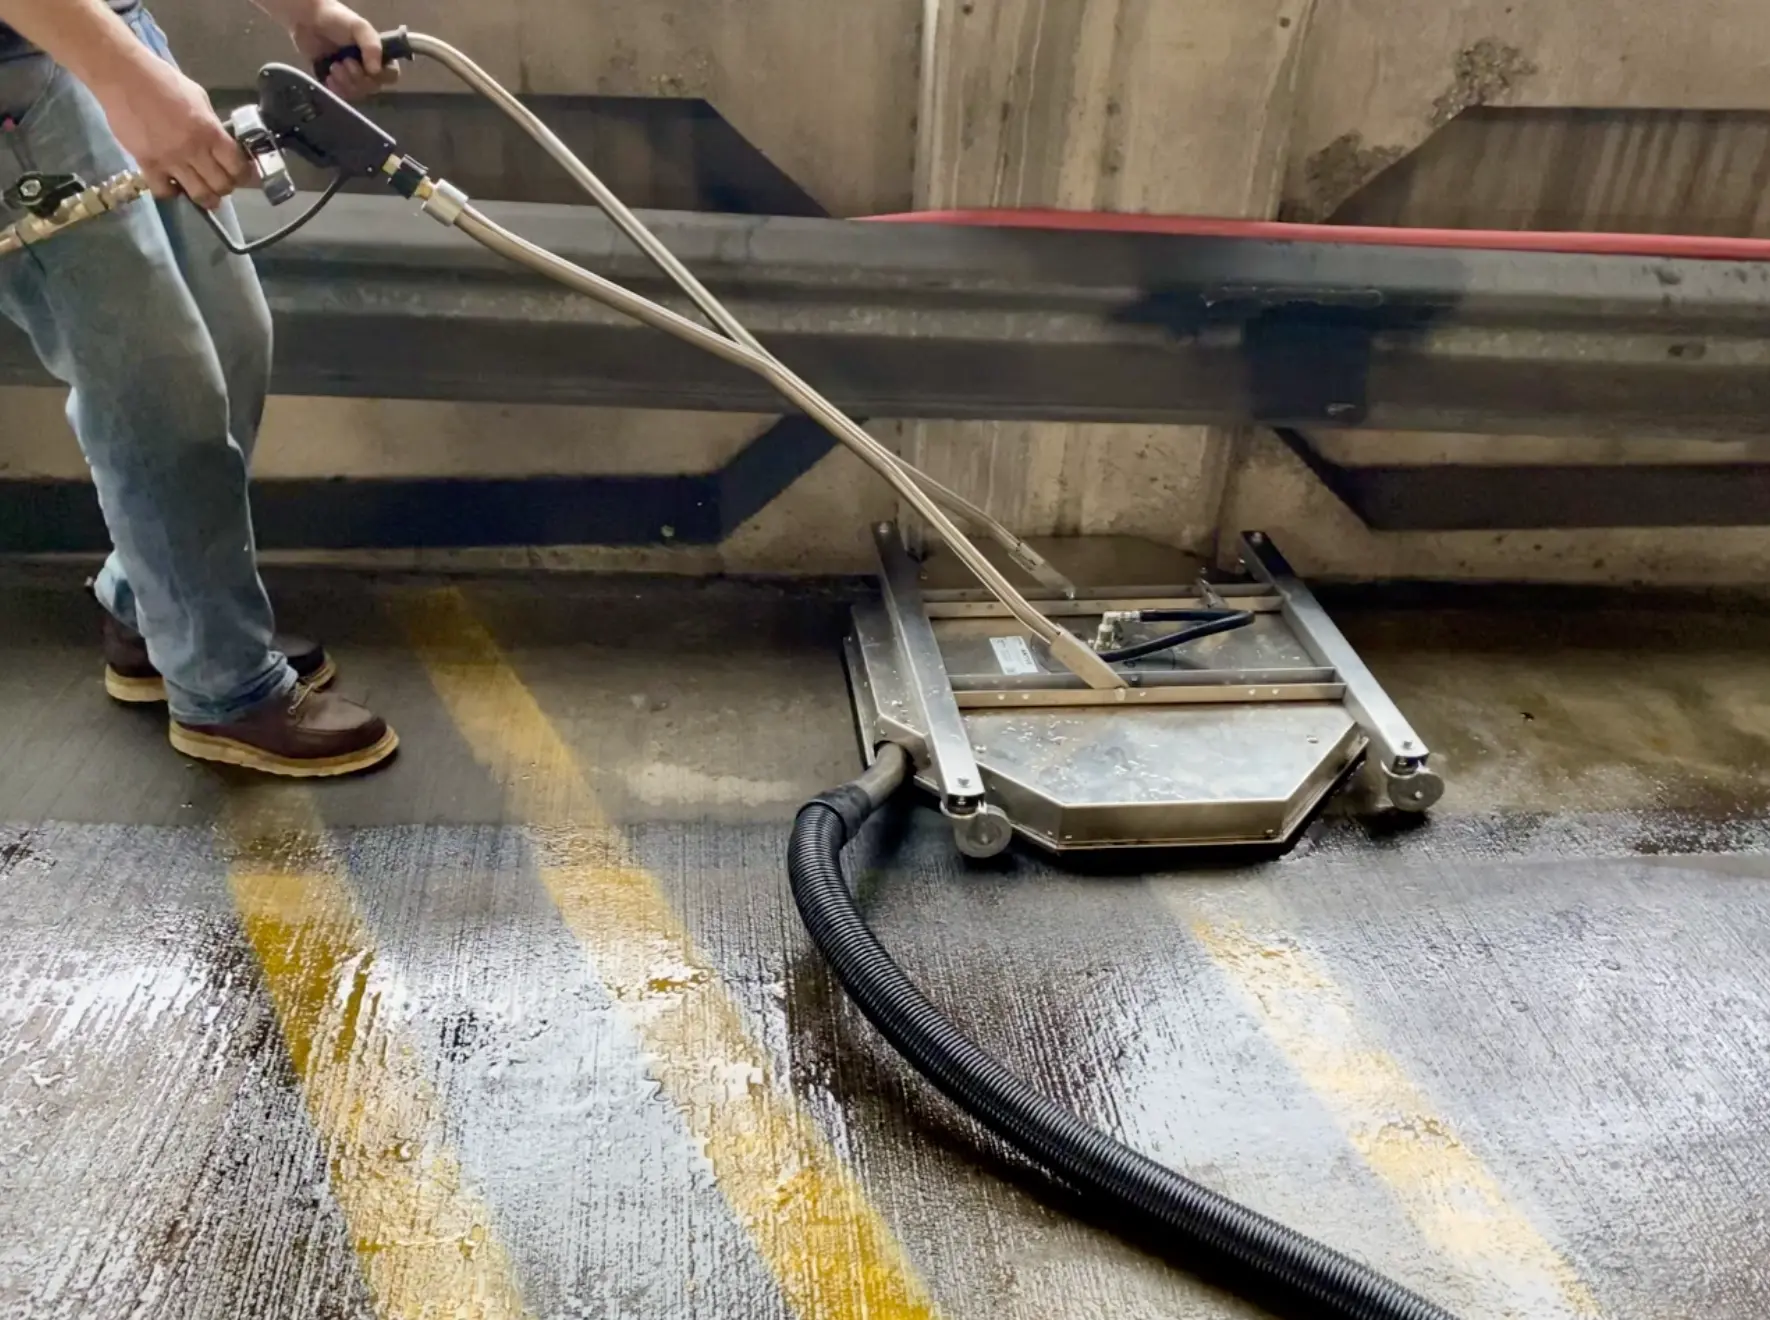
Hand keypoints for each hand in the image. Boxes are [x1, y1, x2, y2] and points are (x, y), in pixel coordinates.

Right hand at [95, 58, 247, 208]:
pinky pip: (164, 191)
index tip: (241, 175)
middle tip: (221, 183)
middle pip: (221, 185)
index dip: (243, 175)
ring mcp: (170, 159)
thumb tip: (221, 143)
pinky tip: (173, 184)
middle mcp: (193, 149)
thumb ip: (212, 124)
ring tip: (203, 192)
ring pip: (198, 194)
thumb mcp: (199, 98)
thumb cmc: (163, 81)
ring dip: (205, 198)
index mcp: (210, 131)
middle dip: (225, 188)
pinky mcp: (147, 164)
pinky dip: (172, 192)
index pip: (237, 166)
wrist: (123, 76)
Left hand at [284, 0, 398, 101]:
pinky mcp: (335, 82)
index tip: (368, 68)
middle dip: (357, 77)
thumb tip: (376, 71)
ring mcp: (351, 76)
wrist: (307, 19)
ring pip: (357, 93)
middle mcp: (367, 68)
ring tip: (333, 66)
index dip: (381, 76)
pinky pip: (342, 96)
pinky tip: (328, 76)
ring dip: (345, 82)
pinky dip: (336, 89)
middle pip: (373, 87)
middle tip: (344, 61)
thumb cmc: (336, 19)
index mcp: (377, 55)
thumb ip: (372, 46)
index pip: (391, 75)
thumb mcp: (359, 27)